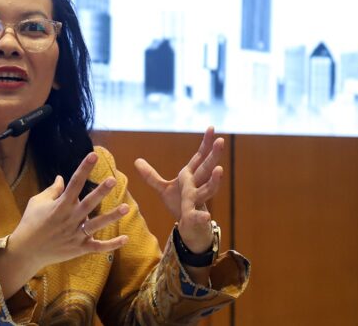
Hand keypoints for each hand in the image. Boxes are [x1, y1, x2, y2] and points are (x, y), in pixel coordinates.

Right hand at [8, 152, 129, 272]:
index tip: (93, 155)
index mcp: (61, 205)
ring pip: (96, 224)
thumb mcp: (37, 202)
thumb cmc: (30, 223)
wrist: (26, 250)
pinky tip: (125, 239)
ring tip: (126, 207)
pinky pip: (97, 247)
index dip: (84, 168)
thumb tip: (62, 178)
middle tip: (113, 180)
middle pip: (89, 203)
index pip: (75, 183)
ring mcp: (76, 234)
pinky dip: (111, 245)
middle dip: (101, 191)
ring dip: (111, 216)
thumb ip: (52, 190)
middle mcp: (70, 218)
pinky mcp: (79, 249)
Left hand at [134, 127, 223, 252]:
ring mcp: (197, 201)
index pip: (199, 157)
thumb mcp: (163, 188)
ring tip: (219, 169)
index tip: (212, 128)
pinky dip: (202, 217)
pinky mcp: (194, 217)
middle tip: (221, 141)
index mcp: (190, 177)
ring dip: (214, 181)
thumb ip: (151, 176)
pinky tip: (206, 217)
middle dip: (214, 155)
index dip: (206, 143)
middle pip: (206, 169)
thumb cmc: (180, 205)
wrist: (188, 228)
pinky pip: (198, 217)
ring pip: (208, 189)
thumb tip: (136, 160)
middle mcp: (196, 186)